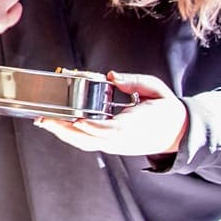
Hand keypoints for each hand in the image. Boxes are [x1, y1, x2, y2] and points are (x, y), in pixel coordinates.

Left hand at [35, 72, 187, 156]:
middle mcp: (123, 139)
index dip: (95, 127)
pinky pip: (87, 142)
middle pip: (91, 140)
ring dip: (63, 133)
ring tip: (44, 121)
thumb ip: (135, 81)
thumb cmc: (165, 110)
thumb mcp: (156, 89)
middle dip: (66, 131)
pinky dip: (70, 135)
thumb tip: (112, 76)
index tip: (79, 121)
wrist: (177, 133)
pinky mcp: (110, 145)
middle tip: (45, 120)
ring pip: (86, 143)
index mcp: (137, 125)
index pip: (113, 129)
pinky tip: (56, 125)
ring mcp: (116, 144)